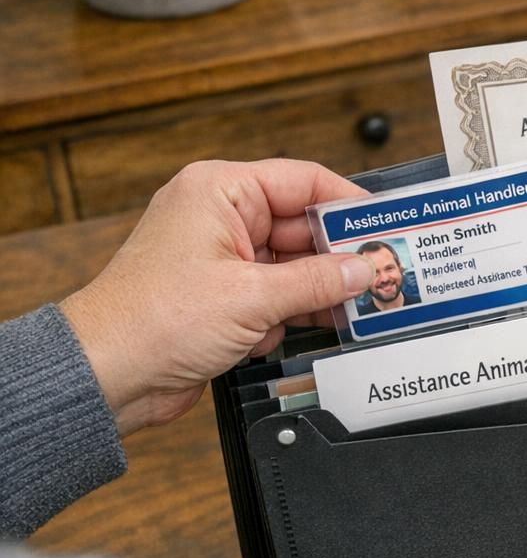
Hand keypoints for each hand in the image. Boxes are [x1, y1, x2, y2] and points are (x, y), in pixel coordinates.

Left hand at [61, 160, 375, 434]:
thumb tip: (363, 268)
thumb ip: (318, 281)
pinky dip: (296, 312)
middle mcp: (221, 218)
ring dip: (322, 289)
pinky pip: (279, 294)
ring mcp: (224, 259)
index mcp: (220, 192)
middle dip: (341, 256)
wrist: (108, 375)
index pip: (304, 181)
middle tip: (386, 272)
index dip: (349, 204)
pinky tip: (317, 326)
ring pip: (296, 265)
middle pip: (304, 227)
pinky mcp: (225, 296)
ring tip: (364, 304)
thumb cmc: (151, 321)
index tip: (387, 225)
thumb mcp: (252, 297)